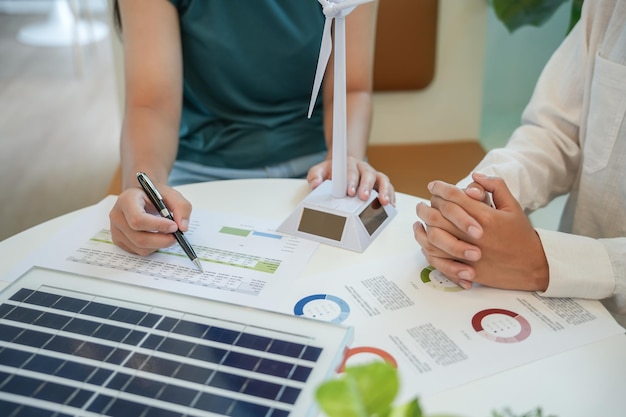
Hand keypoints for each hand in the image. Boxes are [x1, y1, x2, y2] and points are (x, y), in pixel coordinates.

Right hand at [109, 183, 191, 255]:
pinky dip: (152, 247)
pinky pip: (138, 251)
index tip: (174, 226)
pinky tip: (156, 236)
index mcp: (126, 200)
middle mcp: (117, 216)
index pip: (138, 219)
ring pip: (140, 248)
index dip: (158, 226)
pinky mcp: (119, 241)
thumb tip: (182, 227)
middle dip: (162, 240)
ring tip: (167, 234)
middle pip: (139, 238)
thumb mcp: (171, 194)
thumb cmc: (154, 195)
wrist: (141, 197)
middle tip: (176, 236)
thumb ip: (181, 207)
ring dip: (158, 245)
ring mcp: (116, 230)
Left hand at [307, 156, 395, 205]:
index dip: (351, 181)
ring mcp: (373, 176)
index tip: (350, 191)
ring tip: (384, 202)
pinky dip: (391, 196)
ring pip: (382, 180)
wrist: (343, 167)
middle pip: (368, 175)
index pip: (350, 171)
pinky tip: (390, 204)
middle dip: (366, 187)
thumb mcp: (320, 171)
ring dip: (384, 191)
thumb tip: (315, 184)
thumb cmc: (332, 171)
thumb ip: (315, 176)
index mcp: (348, 164)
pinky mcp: (380, 184)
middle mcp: (363, 168)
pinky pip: (389, 188)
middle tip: (364, 197)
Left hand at [414, 173, 548, 291]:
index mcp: (485, 217)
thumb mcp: (513, 206)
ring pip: (434, 237)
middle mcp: (474, 235)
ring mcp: (468, 254)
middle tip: (423, 202)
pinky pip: (438, 258)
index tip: (433, 185)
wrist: (533, 267)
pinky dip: (427, 247)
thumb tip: (475, 176)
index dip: (440, 188)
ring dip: (424, 225)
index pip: (455, 197)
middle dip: (427, 206)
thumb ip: (495, 187)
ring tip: (419, 219)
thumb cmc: (522, 235)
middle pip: (440, 216)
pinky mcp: (465, 269)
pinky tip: (424, 239)